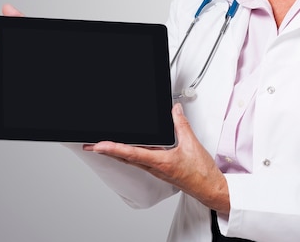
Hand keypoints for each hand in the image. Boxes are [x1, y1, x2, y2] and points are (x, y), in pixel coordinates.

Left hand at [83, 103, 229, 213]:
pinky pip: (140, 161)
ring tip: (102, 147)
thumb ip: (181, 124)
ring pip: (131, 160)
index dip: (113, 149)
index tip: (99, 145)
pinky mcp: (160, 171)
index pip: (132, 153)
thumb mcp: (192, 144)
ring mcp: (156, 170)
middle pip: (125, 158)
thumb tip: (175, 110)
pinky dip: (129, 154)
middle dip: (106, 151)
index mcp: (161, 162)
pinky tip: (127, 150)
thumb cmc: (201, 172)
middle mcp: (155, 168)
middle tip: (90, 146)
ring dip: (115, 153)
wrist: (209, 188)